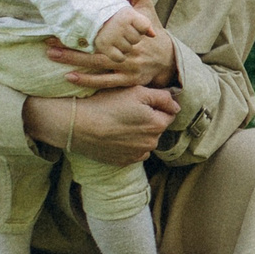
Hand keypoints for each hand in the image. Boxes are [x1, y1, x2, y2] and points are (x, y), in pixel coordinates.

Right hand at [25, 85, 178, 166]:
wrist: (78, 125)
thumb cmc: (107, 104)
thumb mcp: (137, 92)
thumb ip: (162, 97)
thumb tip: (176, 106)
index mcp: (157, 125)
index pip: (168, 113)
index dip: (155, 105)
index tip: (139, 102)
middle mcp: (151, 143)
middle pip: (156, 128)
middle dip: (147, 119)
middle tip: (125, 110)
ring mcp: (137, 154)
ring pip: (144, 140)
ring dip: (138, 133)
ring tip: (118, 122)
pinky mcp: (123, 162)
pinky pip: (132, 151)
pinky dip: (127, 144)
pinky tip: (114, 134)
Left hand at [48, 0, 176, 89]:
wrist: (168, 59)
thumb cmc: (152, 31)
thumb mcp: (145, 7)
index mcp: (134, 31)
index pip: (109, 28)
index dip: (87, 26)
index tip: (67, 20)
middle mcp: (131, 50)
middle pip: (99, 48)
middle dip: (73, 47)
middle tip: (48, 41)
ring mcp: (129, 67)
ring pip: (99, 65)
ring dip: (75, 61)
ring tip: (53, 55)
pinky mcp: (128, 81)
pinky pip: (106, 83)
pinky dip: (88, 81)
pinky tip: (70, 77)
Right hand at [89, 5, 158, 61]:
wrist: (90, 17)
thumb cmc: (114, 15)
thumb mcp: (130, 13)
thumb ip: (144, 22)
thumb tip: (153, 35)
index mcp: (128, 14)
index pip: (144, 27)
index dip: (140, 28)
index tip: (131, 25)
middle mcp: (120, 24)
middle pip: (136, 39)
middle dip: (131, 37)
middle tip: (120, 31)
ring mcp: (112, 36)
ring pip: (128, 49)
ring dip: (123, 46)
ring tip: (115, 38)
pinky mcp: (104, 46)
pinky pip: (119, 58)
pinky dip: (118, 56)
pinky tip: (113, 49)